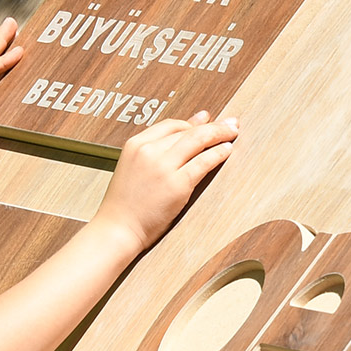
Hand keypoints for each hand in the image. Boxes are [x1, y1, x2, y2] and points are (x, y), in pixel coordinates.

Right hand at [96, 112, 238, 251]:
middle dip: (213, 125)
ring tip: (233, 132)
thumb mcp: (134, 168)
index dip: (193, 123)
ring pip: (198, 140)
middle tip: (231, 123)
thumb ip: (154, 151)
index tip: (208, 120)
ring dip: (220, 134)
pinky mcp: (177, 184)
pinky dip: (218, 154)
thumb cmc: (125, 205)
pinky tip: (227, 151)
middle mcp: (149, 150)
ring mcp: (163, 166)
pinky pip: (204, 162)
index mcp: (135, 144)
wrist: (117, 229)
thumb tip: (177, 136)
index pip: (171, 124)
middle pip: (188, 130)